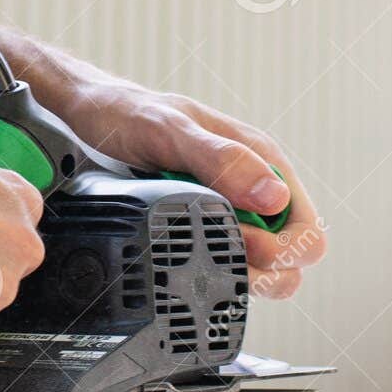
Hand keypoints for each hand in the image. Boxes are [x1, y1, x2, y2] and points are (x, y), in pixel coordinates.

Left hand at [0, 40, 326, 300]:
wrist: (84, 117)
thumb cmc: (128, 115)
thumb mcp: (171, 132)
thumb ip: (222, 161)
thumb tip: (275, 197)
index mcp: (262, 160)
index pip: (306, 231)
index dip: (283, 251)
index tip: (246, 247)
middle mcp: (251, 188)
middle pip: (291, 258)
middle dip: (266, 270)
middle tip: (223, 258)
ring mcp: (226, 211)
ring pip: (258, 268)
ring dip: (238, 277)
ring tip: (200, 263)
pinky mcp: (198, 227)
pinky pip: (220, 263)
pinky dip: (210, 272)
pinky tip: (184, 265)